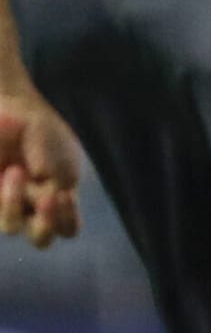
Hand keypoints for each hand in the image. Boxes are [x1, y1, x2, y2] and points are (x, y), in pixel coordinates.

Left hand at [0, 91, 81, 248]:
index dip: (66, 217)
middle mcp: (31, 206)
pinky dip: (4, 197)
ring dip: (14, 204)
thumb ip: (59, 174)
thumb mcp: (57, 149)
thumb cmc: (37, 129)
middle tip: (45, 198)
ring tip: (15, 171)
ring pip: (12, 227)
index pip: (68, 226)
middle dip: (46, 223)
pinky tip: (8, 172)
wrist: (8, 108)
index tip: (63, 194)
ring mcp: (6, 202)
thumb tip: (44, 188)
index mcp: (58, 197)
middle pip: (42, 238)